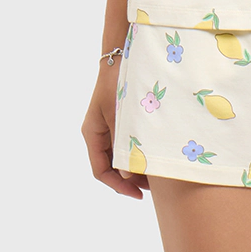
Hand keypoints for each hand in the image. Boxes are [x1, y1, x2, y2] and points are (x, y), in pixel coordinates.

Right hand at [82, 64, 148, 199]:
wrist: (124, 56)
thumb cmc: (120, 84)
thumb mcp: (122, 116)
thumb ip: (124, 145)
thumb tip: (128, 175)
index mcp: (92, 133)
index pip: (100, 170)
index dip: (118, 186)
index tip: (138, 195)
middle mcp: (99, 133)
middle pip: (111, 166)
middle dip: (130, 180)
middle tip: (153, 190)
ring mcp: (110, 126)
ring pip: (121, 156)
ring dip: (137, 167)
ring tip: (158, 176)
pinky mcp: (123, 120)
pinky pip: (129, 144)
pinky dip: (140, 153)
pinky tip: (157, 156)